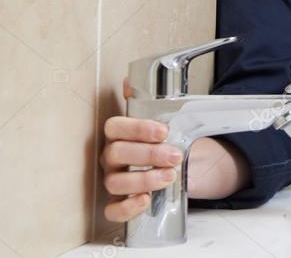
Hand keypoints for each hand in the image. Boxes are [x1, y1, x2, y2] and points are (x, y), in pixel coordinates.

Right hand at [101, 79, 249, 221]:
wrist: (179, 160)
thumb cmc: (165, 139)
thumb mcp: (163, 116)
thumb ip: (147, 99)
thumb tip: (128, 81)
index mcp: (119, 133)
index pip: (114, 127)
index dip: (137, 129)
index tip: (163, 132)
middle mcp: (111, 157)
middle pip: (116, 154)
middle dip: (148, 155)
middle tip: (174, 156)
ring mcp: (113, 179)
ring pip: (115, 182)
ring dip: (144, 179)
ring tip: (170, 176)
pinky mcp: (120, 201)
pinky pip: (112, 210)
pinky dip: (126, 207)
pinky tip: (145, 200)